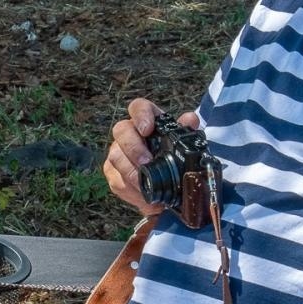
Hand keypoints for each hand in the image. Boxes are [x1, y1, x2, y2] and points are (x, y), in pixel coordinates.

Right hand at [103, 98, 198, 215]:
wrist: (168, 186)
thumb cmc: (175, 159)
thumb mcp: (185, 147)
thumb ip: (187, 131)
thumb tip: (190, 119)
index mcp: (148, 120)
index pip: (138, 107)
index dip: (140, 115)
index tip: (147, 129)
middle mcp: (129, 133)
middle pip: (121, 130)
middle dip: (133, 147)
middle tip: (146, 163)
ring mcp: (118, 152)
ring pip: (115, 156)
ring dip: (131, 172)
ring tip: (147, 185)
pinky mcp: (112, 172)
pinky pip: (116, 180)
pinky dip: (131, 190)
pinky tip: (144, 196)